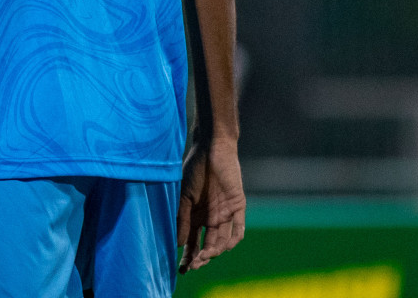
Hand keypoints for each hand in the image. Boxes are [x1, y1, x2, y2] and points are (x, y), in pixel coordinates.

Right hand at [177, 140, 245, 272]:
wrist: (211, 149)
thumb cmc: (194, 169)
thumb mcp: (183, 196)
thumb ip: (182, 219)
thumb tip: (179, 244)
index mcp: (195, 216)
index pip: (192, 241)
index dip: (188, 256)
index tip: (183, 268)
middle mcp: (211, 217)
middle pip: (207, 245)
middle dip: (200, 257)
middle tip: (194, 265)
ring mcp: (225, 213)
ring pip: (222, 240)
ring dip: (214, 251)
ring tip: (204, 255)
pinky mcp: (238, 206)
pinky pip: (238, 228)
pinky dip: (233, 239)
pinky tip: (224, 246)